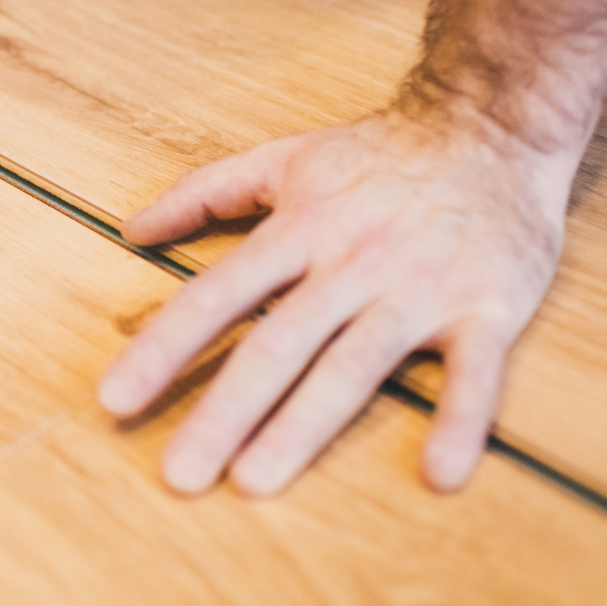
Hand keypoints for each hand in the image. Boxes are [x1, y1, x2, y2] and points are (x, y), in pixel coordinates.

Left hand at [98, 108, 576, 495]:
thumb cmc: (380, 154)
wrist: (491, 126)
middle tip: (180, 474)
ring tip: (257, 480)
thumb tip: (131, 230)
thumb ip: (204, 193)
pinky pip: (474, 372)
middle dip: (224, 411)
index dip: (162, 347)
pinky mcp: (486, 308)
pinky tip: (440, 473)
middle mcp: (352, 262)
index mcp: (300, 228)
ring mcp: (419, 287)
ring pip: (354, 364)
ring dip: (305, 424)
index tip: (115, 398)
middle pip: (276, 343)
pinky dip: (460, 419)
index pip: (216, 295)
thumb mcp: (284, 158)